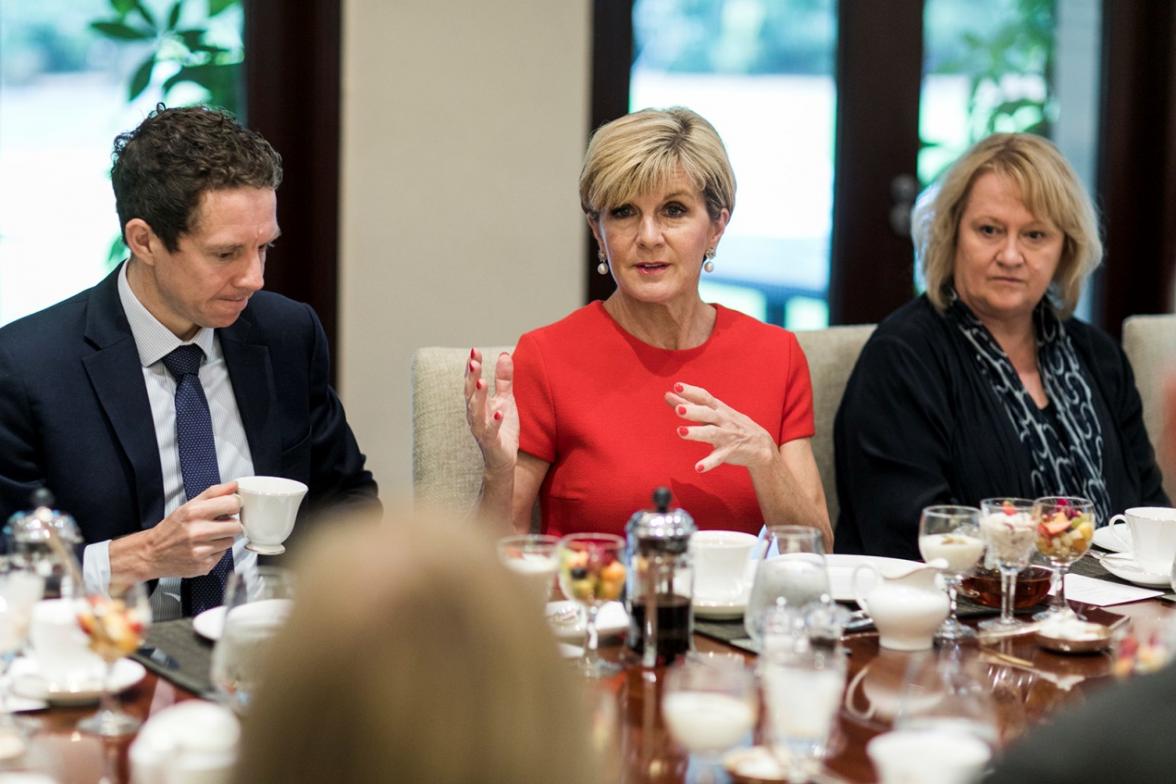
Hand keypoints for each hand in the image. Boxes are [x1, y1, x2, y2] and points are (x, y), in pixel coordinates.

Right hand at [111, 482, 242, 581]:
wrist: (151, 553)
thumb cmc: (171, 529)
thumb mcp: (188, 505)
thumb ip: (214, 493)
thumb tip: (234, 485)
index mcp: (194, 513)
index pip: (233, 504)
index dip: (235, 505)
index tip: (231, 507)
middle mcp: (197, 532)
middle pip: (236, 526)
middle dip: (230, 524)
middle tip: (219, 524)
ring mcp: (201, 550)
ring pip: (231, 541)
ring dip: (223, 538)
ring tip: (207, 537)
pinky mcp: (204, 565)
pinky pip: (223, 555)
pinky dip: (216, 551)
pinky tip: (203, 548)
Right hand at [465, 348, 518, 474]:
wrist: (503, 460)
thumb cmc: (502, 429)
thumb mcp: (505, 400)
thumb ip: (503, 379)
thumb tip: (504, 354)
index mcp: (478, 404)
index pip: (472, 382)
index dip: (472, 367)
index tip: (474, 350)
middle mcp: (475, 415)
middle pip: (470, 394)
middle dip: (471, 378)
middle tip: (473, 362)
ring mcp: (482, 429)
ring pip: (476, 412)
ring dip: (478, 397)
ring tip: (482, 382)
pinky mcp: (491, 443)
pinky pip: (491, 432)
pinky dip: (494, 422)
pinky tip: (499, 412)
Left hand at [666, 382, 776, 472]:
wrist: (760, 445)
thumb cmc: (730, 425)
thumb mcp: (712, 412)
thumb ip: (689, 404)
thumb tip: (668, 395)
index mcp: (717, 408)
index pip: (704, 397)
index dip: (691, 391)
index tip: (677, 386)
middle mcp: (722, 420)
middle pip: (707, 413)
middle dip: (693, 411)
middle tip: (678, 409)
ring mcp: (727, 435)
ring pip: (712, 433)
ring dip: (696, 433)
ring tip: (681, 432)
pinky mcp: (729, 452)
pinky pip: (719, 457)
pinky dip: (709, 463)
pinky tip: (698, 467)